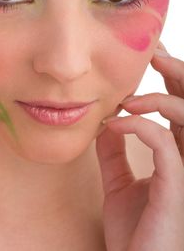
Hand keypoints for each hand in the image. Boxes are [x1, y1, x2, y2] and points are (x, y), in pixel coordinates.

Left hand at [95, 43, 183, 250]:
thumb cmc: (132, 230)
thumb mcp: (118, 182)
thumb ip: (114, 152)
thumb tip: (107, 123)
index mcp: (177, 154)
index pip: (180, 108)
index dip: (170, 81)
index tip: (150, 60)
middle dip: (178, 74)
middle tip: (155, 54)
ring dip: (159, 97)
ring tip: (127, 98)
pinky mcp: (176, 184)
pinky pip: (162, 140)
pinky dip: (138, 124)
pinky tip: (116, 124)